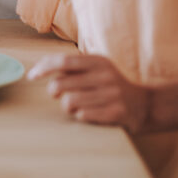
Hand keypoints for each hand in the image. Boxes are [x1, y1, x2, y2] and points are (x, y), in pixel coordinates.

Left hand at [27, 54, 150, 132]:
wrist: (146, 105)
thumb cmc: (111, 86)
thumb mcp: (96, 69)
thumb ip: (72, 67)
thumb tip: (40, 68)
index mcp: (98, 61)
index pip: (63, 61)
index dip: (43, 68)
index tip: (31, 76)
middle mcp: (105, 75)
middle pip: (60, 84)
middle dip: (54, 92)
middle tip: (60, 95)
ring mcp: (112, 94)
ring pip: (68, 102)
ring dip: (67, 107)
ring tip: (76, 106)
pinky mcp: (117, 113)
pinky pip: (83, 116)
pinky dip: (80, 116)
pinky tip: (88, 114)